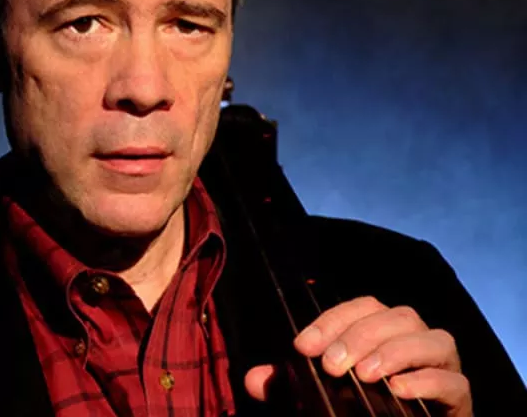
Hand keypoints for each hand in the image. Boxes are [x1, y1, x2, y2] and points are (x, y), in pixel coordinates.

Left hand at [244, 296, 471, 415]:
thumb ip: (288, 385)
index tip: (303, 347)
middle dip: (360, 336)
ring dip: (395, 351)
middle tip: (332, 366)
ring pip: (432, 338)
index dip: (331, 321)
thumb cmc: (363, 410)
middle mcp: (415, 338)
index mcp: (383, 329)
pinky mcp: (460, 397)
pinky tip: (399, 391)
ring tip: (366, 375)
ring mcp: (443, 365)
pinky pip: (454, 380)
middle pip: (395, 317)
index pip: (360, 308)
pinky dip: (427, 381)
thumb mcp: (319, 396)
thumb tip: (253, 379)